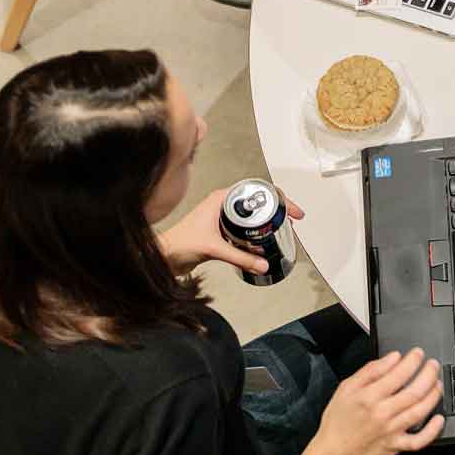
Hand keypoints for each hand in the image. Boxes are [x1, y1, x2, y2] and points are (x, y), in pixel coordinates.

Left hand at [157, 187, 304, 277]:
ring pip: (251, 214)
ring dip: (266, 219)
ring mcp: (220, 217)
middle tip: (291, 217)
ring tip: (282, 227)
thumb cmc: (178, 244)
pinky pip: (243, 227)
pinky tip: (263, 239)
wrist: (163, 258)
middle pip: (256, 201)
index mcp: (220, 199)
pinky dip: (256, 231)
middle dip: (276, 208)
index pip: (256, 191)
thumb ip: (240, 257)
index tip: (290, 208)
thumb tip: (262, 263)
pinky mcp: (219, 230)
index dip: (277, 197)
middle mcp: (221, 205)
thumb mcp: (214, 249)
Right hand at [305, 348, 444, 454]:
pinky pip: (419, 440)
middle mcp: (382, 413)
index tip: (418, 354)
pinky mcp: (395, 446)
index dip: (413, 361)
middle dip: (428, 374)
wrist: (333, 452)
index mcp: (369, 397)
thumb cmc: (338, 421)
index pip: (398, 374)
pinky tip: (439, 418)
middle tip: (433, 365)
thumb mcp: (346, 388)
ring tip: (437, 384)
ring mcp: (391, 431)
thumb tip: (393, 358)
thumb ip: (370, 371)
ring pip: (420, 411)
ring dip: (433, 395)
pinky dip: (432, 430)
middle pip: (414, 391)